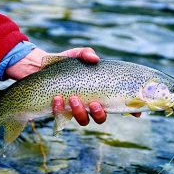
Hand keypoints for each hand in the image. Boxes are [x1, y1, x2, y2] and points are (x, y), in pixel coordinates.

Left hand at [6, 47, 139, 125]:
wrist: (36, 69)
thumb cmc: (61, 63)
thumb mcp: (74, 55)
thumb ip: (85, 53)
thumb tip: (94, 58)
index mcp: (97, 92)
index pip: (117, 104)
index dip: (129, 110)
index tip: (137, 114)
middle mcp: (88, 103)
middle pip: (102, 118)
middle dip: (99, 114)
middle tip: (92, 103)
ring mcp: (73, 109)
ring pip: (84, 121)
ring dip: (80, 112)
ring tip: (72, 98)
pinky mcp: (59, 112)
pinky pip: (63, 117)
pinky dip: (60, 109)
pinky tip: (56, 98)